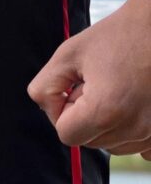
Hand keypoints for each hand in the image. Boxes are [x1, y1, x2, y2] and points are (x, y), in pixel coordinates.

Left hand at [28, 0, 150, 158]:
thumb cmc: (118, 35)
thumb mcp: (67, 55)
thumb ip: (44, 90)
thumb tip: (51, 113)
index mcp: (105, 111)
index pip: (66, 134)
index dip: (66, 110)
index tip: (80, 86)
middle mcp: (133, 128)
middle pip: (90, 141)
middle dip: (88, 116)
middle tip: (104, 83)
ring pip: (112, 145)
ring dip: (109, 124)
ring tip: (121, 90)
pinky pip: (139, 149)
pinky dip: (133, 131)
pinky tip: (137, 105)